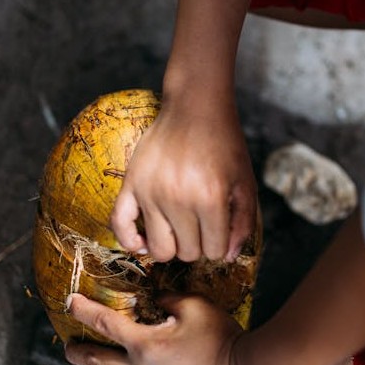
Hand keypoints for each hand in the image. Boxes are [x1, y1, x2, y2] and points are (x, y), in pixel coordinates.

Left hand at [63, 292, 255, 364]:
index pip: (104, 324)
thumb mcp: (195, 306)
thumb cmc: (222, 338)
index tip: (69, 303)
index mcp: (144, 346)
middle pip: (97, 362)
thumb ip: (168, 300)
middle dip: (78, 352)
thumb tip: (155, 302)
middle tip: (68, 346)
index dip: (83, 310)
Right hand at [110, 94, 256, 262]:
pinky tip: (142, 242)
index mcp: (210, 198)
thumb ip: (243, 223)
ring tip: (179, 230)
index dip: (220, 246)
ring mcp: (150, 192)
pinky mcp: (131, 184)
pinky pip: (119, 225)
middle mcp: (178, 199)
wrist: (195, 106)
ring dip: (171, 246)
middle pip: (186, 253)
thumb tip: (228, 257)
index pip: (214, 251)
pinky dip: (129, 241)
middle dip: (198, 245)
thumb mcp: (245, 182)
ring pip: (158, 249)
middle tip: (202, 225)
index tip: (220, 230)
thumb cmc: (224, 144)